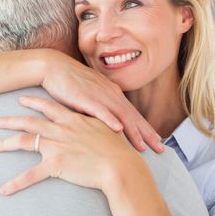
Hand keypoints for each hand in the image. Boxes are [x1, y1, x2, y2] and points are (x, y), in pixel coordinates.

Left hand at [0, 96, 141, 194]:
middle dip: (10, 120)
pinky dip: (16, 183)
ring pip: (25, 142)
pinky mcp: (55, 164)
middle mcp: (60, 129)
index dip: (33, 102)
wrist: (119, 163)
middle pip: (29, 122)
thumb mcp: (104, 127)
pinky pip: (31, 175)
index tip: (21, 100)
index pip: (47, 107)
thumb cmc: (115, 146)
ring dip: (6, 143)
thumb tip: (92, 119)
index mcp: (71, 119)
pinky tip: (5, 189)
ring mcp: (56, 145)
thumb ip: (93, 121)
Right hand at [41, 50, 163, 152]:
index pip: (133, 113)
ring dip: (133, 131)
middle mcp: (110, 93)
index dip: (146, 128)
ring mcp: (99, 94)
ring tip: (144, 146)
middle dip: (147, 133)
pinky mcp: (85, 97)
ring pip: (121, 115)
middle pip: (133, 116)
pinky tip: (118, 129)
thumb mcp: (91, 94)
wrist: (54, 66)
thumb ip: (101, 106)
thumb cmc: (71, 81)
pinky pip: (100, 110)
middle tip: (160, 149)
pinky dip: (110, 119)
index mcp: (113, 93)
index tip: (157, 140)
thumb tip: (108, 123)